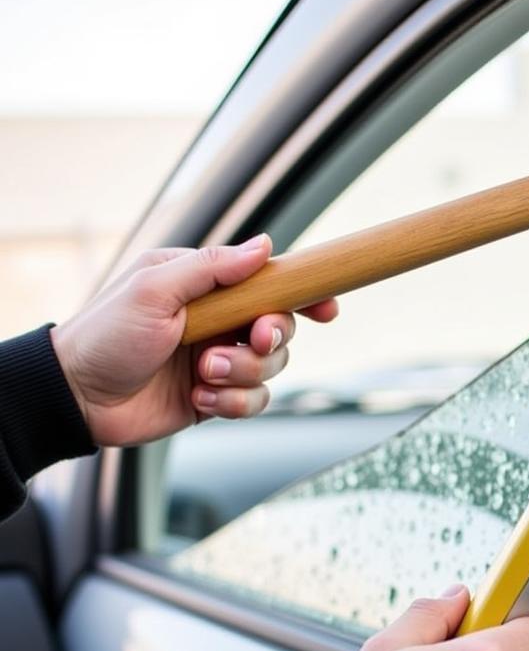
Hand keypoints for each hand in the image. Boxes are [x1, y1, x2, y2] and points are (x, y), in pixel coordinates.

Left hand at [50, 235, 337, 445]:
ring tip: (203, 374)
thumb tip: (264, 247)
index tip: (327, 310)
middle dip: (269, 339)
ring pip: (270, 367)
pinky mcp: (217, 396)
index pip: (267, 283)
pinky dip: (233, 403)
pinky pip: (254, 401)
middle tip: (250, 341)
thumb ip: (212, 268)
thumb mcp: (154, 289)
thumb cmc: (106, 334)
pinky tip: (200, 399)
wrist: (79, 397)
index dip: (303, 295)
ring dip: (242, 373)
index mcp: (204, 286)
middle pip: (279, 328)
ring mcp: (219, 359)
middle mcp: (218, 321)